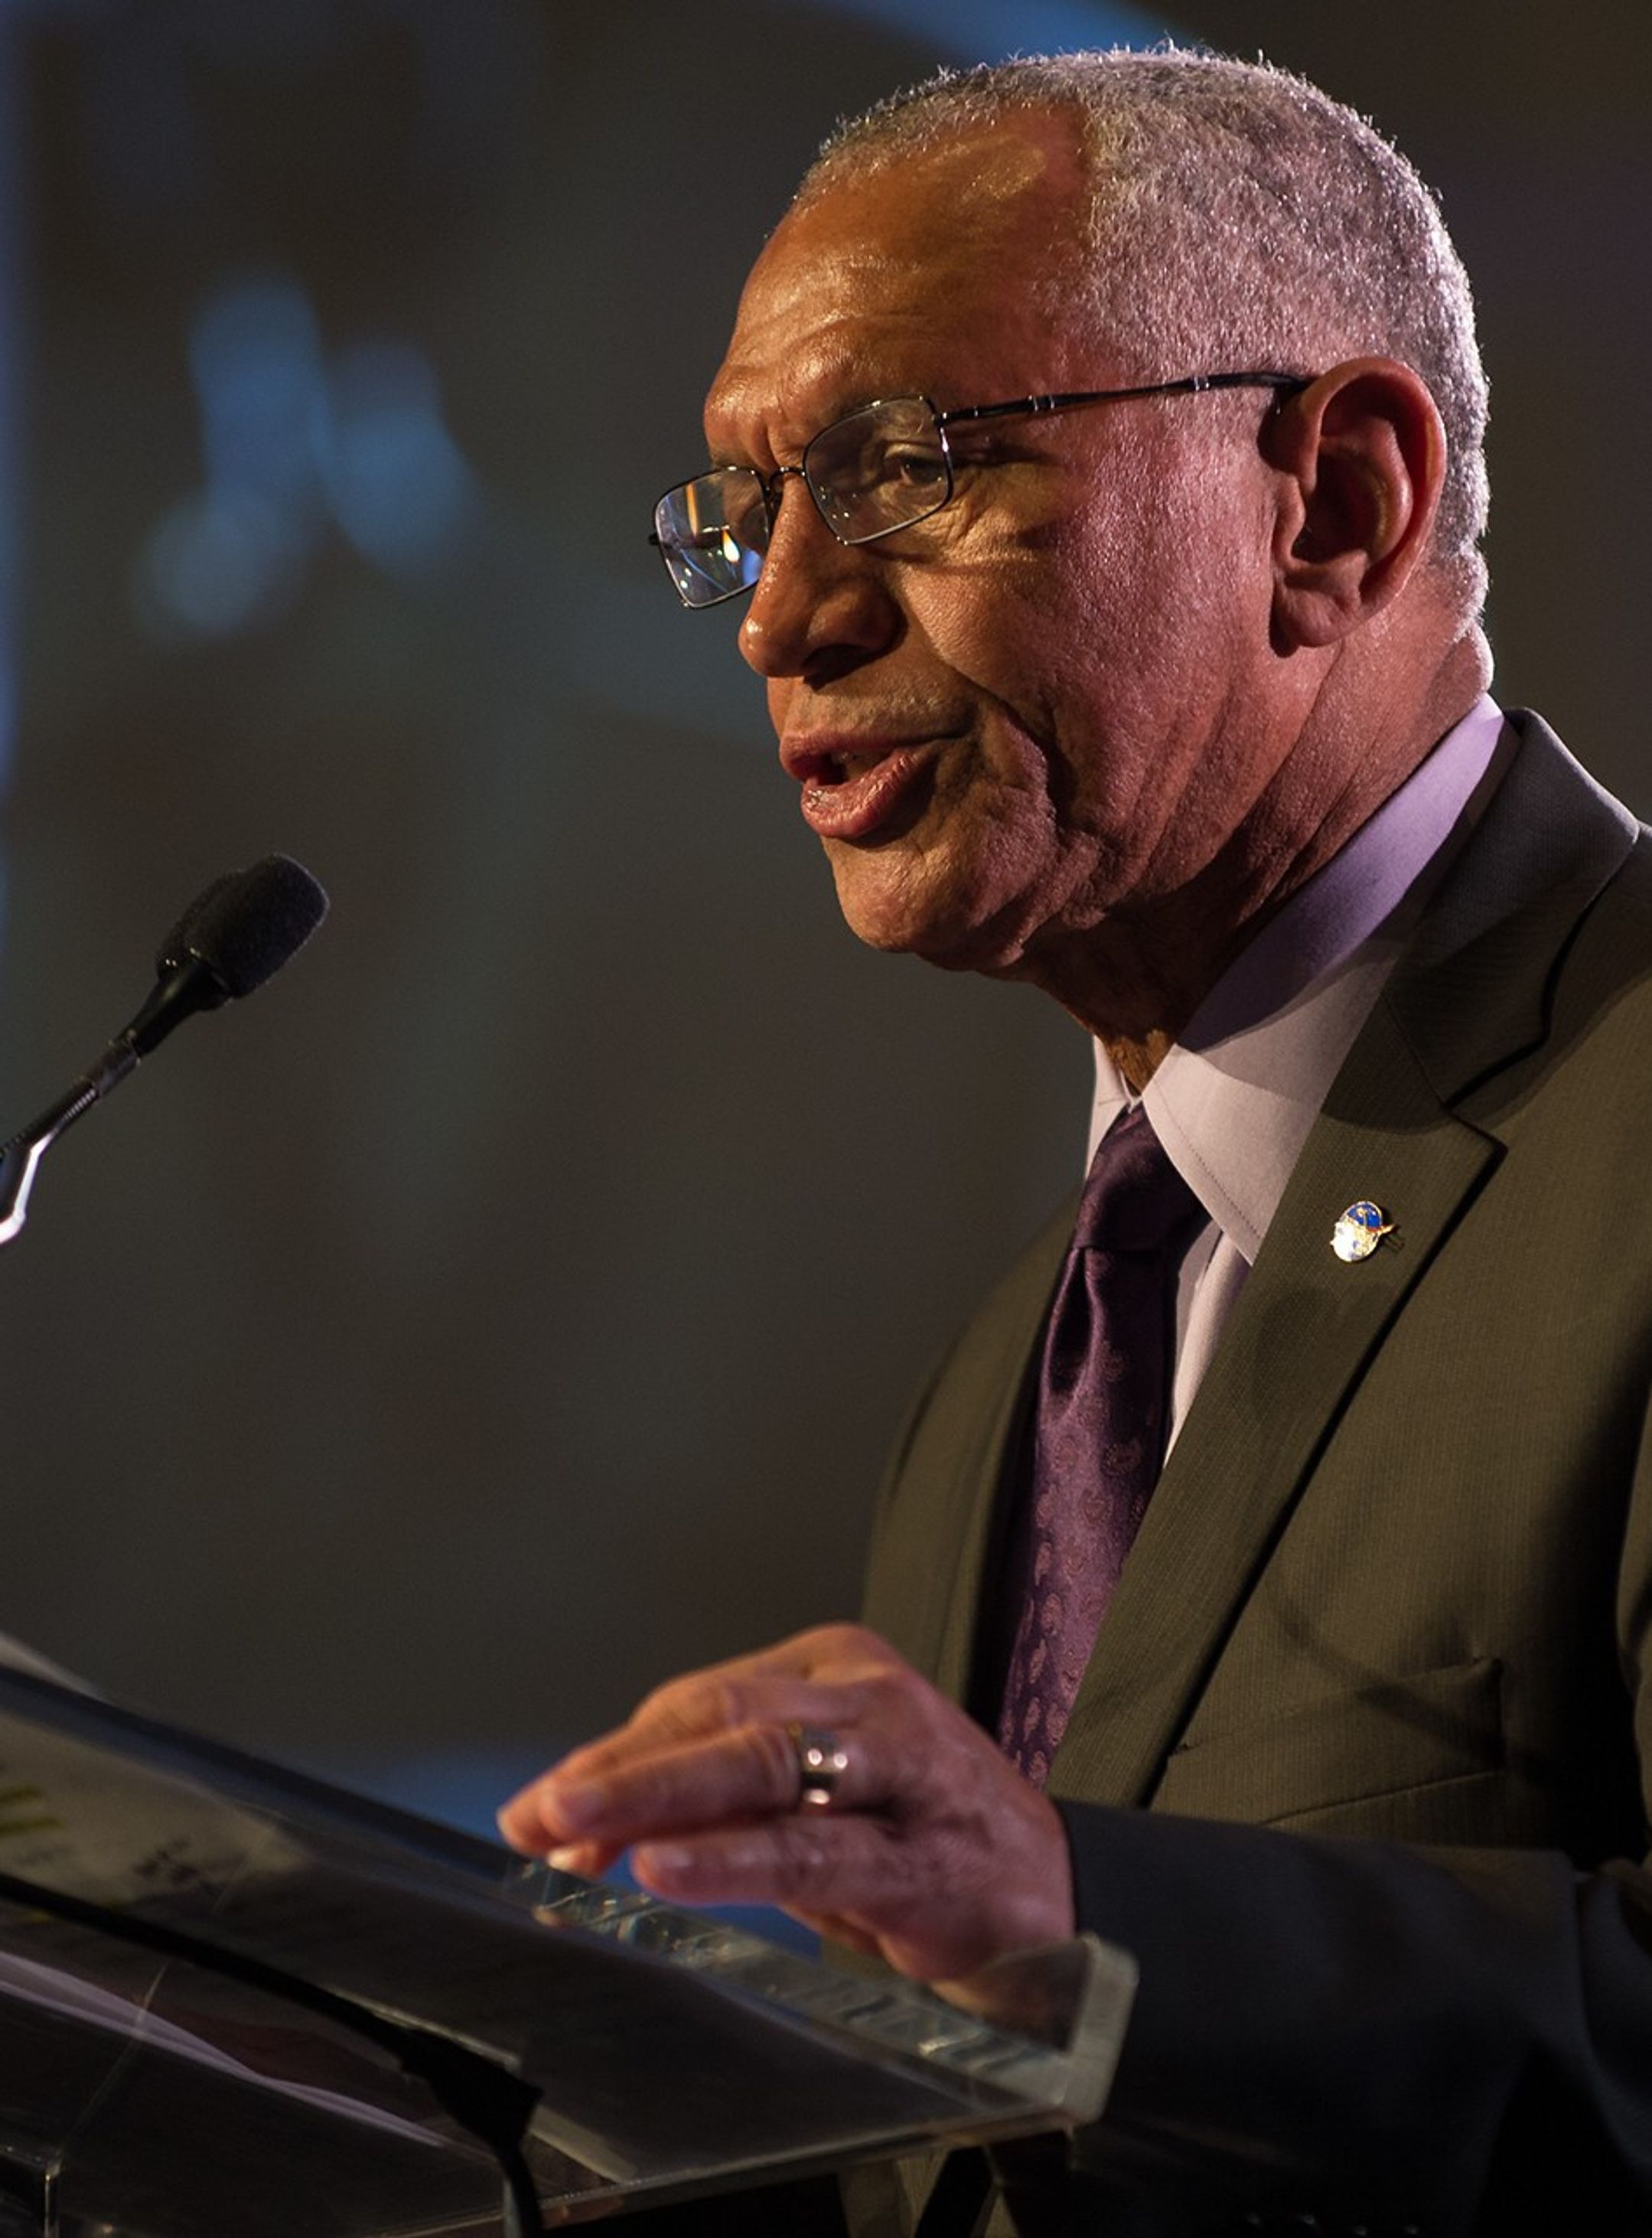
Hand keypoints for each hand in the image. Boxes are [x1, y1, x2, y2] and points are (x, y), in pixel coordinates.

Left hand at [498, 1624, 1074, 1983]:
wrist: (1059, 1900)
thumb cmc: (918, 1842)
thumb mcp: (815, 1802)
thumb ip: (717, 1802)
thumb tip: (581, 1828)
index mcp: (836, 1668)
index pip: (702, 1698)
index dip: (614, 1754)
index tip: (539, 1807)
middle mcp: (870, 1700)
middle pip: (720, 1719)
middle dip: (617, 1772)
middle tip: (537, 1813)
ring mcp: (905, 1770)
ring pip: (760, 1766)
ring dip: (655, 1801)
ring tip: (576, 1830)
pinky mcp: (927, 1857)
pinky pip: (812, 1851)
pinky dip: (729, 1859)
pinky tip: (666, 1870)